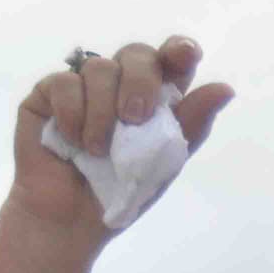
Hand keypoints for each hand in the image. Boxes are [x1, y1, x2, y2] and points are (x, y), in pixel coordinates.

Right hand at [10, 35, 234, 235]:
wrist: (70, 222)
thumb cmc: (121, 195)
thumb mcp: (165, 163)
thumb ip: (191, 124)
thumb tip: (226, 89)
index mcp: (154, 100)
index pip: (170, 62)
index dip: (179, 50)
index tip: (184, 55)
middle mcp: (118, 87)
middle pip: (136, 54)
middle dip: (140, 81)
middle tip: (135, 118)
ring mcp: (82, 88)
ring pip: (99, 68)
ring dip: (102, 111)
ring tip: (98, 151)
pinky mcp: (47, 96)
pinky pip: (63, 83)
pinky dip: (72, 113)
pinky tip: (73, 142)